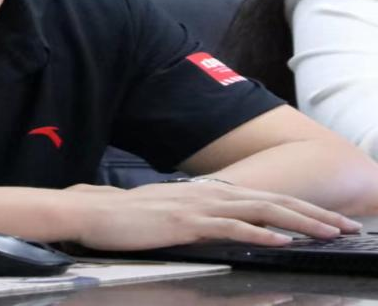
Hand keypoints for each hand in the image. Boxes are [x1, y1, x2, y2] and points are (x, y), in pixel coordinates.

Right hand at [72, 179, 362, 250]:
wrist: (88, 213)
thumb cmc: (118, 218)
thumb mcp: (160, 214)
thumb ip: (185, 216)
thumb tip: (203, 222)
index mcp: (201, 194)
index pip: (259, 198)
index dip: (296, 208)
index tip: (325, 220)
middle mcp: (205, 195)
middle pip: (270, 200)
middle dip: (312, 214)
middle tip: (346, 226)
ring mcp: (196, 208)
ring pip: (260, 211)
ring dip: (300, 221)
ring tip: (330, 232)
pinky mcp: (185, 224)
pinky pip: (231, 228)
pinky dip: (260, 232)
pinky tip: (283, 240)